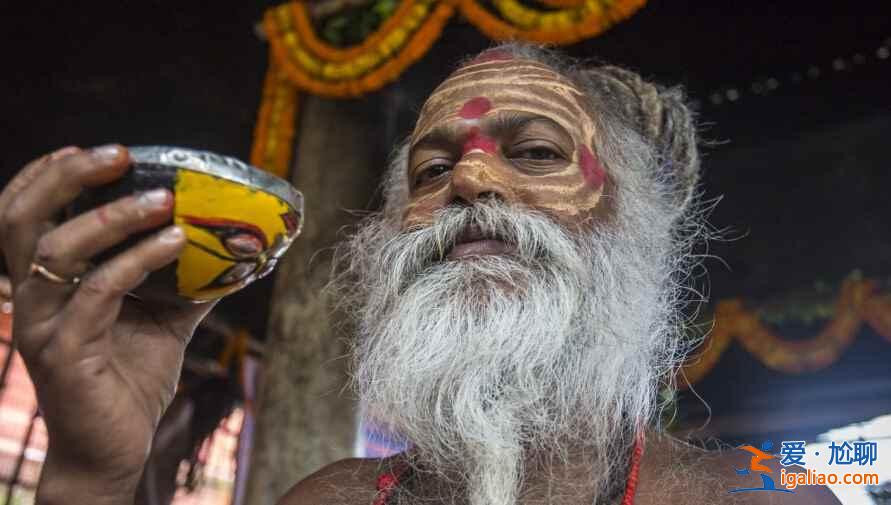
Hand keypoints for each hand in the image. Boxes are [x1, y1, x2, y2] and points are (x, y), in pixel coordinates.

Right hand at [0, 145, 215, 502]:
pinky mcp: (63, 353)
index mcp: (45, 285)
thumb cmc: (129, 380)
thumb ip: (186, 284)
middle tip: (118, 155)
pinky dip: (138, 260)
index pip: (22, 215)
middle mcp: (31, 298)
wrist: (114, 449)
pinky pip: (99, 292)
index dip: (45, 176)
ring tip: (164, 200)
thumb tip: (234, 252)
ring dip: (112, 217)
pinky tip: (176, 243)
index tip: (90, 149)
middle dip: (65, 178)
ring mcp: (43, 325)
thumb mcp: (163, 322)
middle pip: (20, 219)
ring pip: (57, 251)